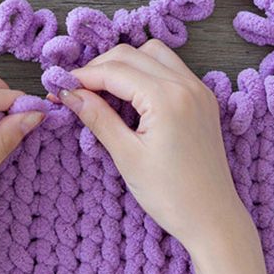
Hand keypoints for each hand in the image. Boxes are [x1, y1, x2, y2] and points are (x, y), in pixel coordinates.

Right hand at [56, 40, 246, 256]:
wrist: (214, 221)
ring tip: (102, 89)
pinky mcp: (203, 99)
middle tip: (75, 90)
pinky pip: (170, 68)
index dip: (81, 77)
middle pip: (131, 54)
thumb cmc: (171, 196)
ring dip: (124, 63)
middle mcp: (186, 85)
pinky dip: (145, 71)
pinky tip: (130, 93)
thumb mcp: (127, 156)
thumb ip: (97, 118)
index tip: (58, 88)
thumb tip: (69, 94)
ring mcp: (199, 90)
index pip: (114, 71)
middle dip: (99, 67)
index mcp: (167, 98)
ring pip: (152, 53)